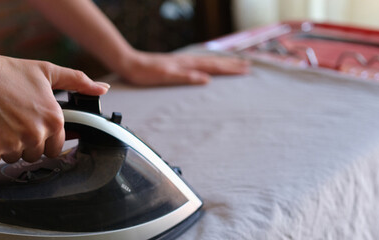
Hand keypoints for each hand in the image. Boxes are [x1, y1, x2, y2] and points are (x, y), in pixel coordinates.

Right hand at [0, 50, 108, 165]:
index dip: (42, 138)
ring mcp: (13, 144)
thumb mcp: (46, 71)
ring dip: (4, 145)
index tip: (30, 126)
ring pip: (12, 158)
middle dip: (23, 142)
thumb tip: (102, 89)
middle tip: (10, 120)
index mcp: (53, 119)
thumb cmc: (5, 70)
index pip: (55, 147)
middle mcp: (36, 134)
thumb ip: (77, 81)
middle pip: (34, 155)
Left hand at [114, 51, 249, 85]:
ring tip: (236, 63)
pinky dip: (210, 63)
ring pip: (208, 61)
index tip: (246, 70)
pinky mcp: (177, 64)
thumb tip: (206, 79)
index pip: (214, 67)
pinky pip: (200, 62)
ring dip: (223, 62)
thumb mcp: (166, 76)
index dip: (230, 69)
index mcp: (187, 64)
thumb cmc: (145, 72)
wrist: (130, 63)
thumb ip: (186, 77)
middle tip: (248, 66)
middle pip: (214, 62)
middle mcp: (187, 61)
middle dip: (232, 65)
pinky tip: (210, 65)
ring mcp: (183, 62)